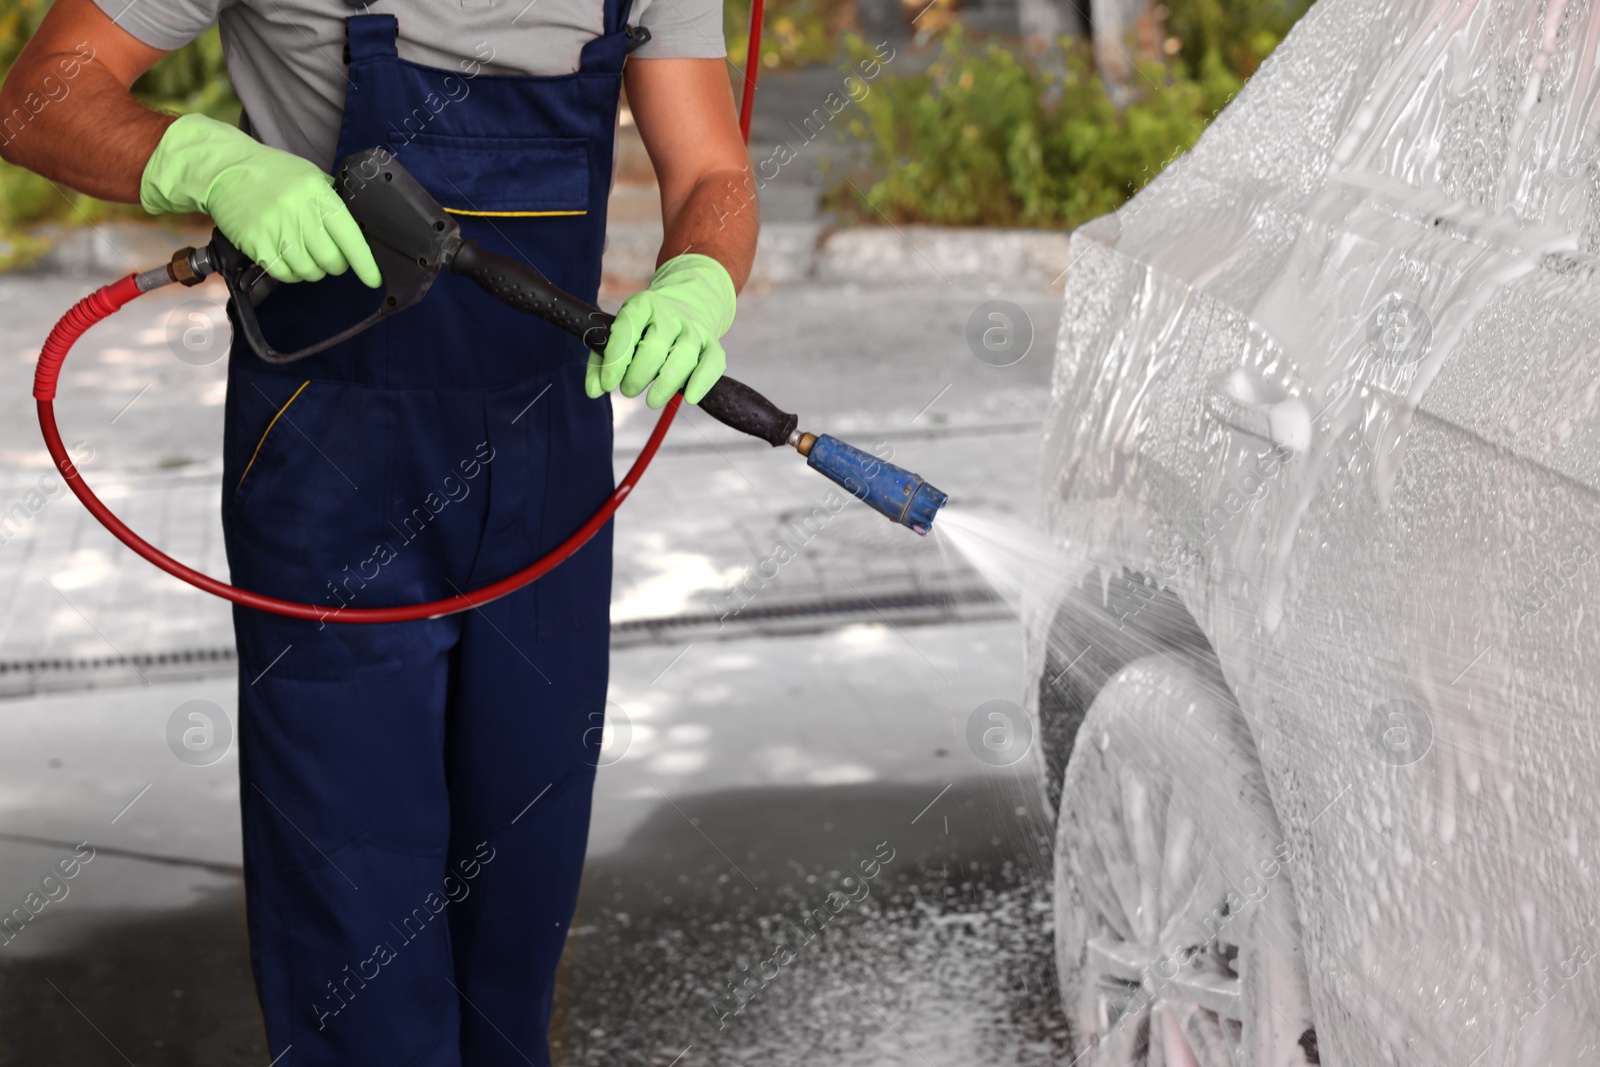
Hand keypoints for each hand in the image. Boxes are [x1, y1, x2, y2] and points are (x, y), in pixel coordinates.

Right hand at [140, 113, 380, 287]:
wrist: (225, 170)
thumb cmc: (272, 173)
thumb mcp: (309, 176)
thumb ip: (332, 200)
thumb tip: (356, 227)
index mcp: (319, 196)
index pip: (352, 238)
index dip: (365, 265)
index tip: (374, 280)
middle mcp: (301, 215)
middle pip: (332, 261)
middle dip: (335, 265)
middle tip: (328, 257)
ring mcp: (278, 232)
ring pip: (310, 272)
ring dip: (311, 269)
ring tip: (302, 252)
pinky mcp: (258, 246)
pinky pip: (285, 275)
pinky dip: (290, 273)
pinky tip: (285, 257)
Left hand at [587, 253, 734, 408]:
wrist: (690, 301)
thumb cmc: (647, 327)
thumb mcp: (621, 333)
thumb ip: (602, 362)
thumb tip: (594, 391)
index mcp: (642, 305)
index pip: (627, 330)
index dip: (615, 360)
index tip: (608, 385)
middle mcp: (670, 314)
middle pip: (655, 348)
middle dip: (638, 375)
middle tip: (628, 390)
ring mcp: (694, 328)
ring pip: (683, 358)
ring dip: (665, 385)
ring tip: (651, 401)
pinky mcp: (713, 344)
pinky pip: (711, 364)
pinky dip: (701, 383)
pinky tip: (689, 398)